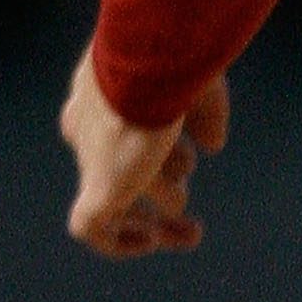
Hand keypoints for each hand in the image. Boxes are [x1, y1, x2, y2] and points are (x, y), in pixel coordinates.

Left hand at [60, 47, 230, 257]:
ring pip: (115, 199)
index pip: (119, 130)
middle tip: (187, 214)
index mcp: (104, 94)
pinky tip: (153, 240)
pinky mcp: (98, 186)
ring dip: (154, 215)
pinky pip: (93, 230)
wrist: (151, 59)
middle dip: (155, 193)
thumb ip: (204, 115)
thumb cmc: (176, 61)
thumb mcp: (198, 86)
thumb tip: (212, 145)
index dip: (156, 149)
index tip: (198, 152)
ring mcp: (91, 157)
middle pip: (116, 169)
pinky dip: (120, 242)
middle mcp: (89, 127)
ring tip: (189, 224)